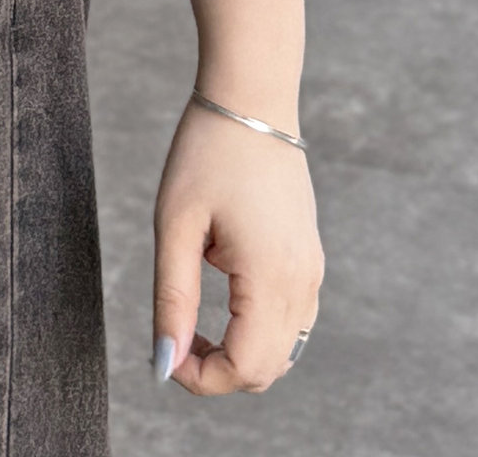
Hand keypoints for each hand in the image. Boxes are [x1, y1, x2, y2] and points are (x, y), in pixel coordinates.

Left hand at [151, 94, 324, 393]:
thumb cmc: (205, 153)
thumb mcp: (175, 226)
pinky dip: (259, 329)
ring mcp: (313, 270)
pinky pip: (293, 321)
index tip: (165, 353)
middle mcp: (304, 282)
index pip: (246, 368)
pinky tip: (222, 293)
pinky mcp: (310, 257)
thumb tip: (164, 363)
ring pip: (285, 351)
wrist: (251, 99)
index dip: (201, 379)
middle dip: (219, 371)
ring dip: (241, 352)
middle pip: (269, 369)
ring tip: (194, 315)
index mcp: (272, 277)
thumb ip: (173, 300)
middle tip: (175, 336)